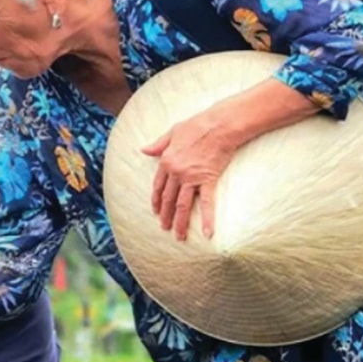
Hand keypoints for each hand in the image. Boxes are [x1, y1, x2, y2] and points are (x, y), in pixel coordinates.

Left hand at [141, 108, 240, 240]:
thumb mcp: (172, 132)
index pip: (158, 186)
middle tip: (164, 229)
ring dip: (180, 223)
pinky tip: (208, 233)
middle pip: (168, 199)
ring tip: (179, 236)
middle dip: (165, 216)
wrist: (219, 125)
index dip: (156, 200)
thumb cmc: (197, 125)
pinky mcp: (207, 180)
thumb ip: (158, 144)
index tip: (155, 211)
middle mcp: (176, 173)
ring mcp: (191, 178)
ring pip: (182, 205)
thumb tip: (143, 150)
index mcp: (166, 162)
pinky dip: (207, 219)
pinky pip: (207, 203)